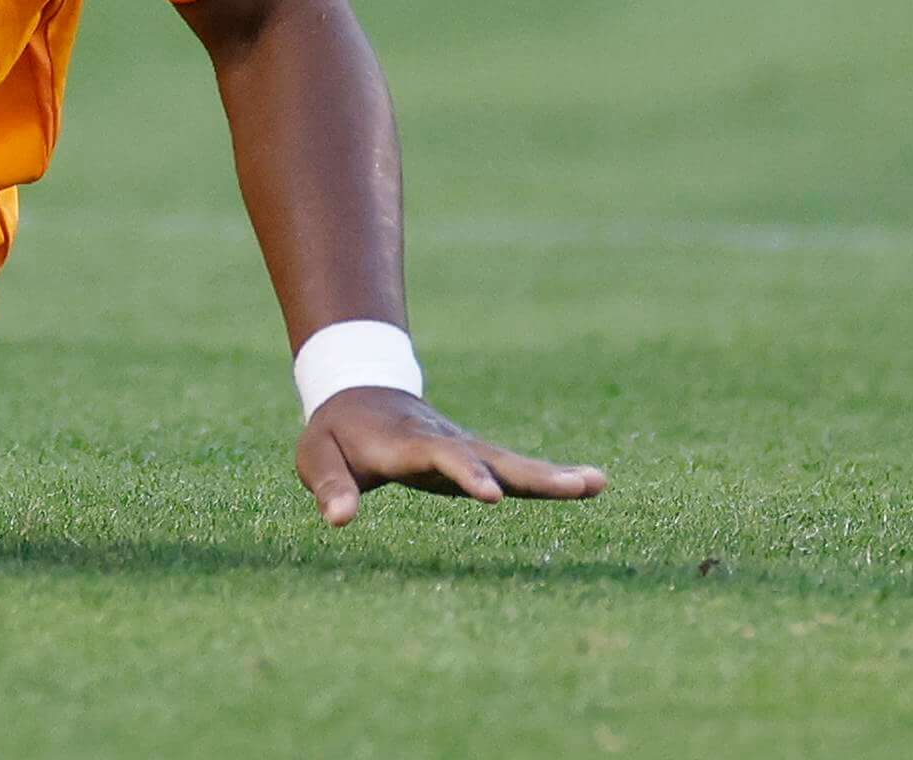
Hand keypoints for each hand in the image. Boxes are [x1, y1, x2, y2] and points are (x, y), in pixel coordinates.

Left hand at [295, 386, 607, 526]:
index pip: (438, 457)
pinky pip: (516, 469)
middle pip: (491, 457)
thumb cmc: (335, 433)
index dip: (464, 473)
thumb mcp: (315, 456)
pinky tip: (591, 485)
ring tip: (597, 483)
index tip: (491, 495)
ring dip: (551, 475)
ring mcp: (465, 447)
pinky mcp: (477, 458)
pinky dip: (550, 478)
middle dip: (529, 473)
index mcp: (403, 442)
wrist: (359, 392)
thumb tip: (338, 521)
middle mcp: (443, 441)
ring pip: (511, 461)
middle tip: (574, 485)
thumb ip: (328, 485)